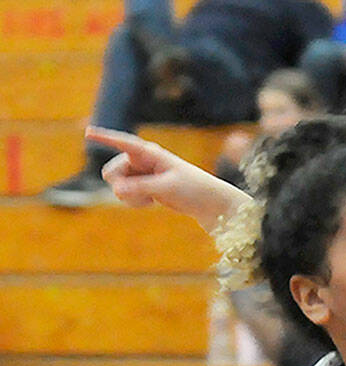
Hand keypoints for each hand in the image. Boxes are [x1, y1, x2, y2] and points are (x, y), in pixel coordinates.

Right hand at [86, 126, 248, 228]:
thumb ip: (140, 187)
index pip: (123, 142)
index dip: (104, 138)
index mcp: (149, 153)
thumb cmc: (193, 189)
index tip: (87, 132)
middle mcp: (141, 160)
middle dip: (120, 186)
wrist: (207, 203)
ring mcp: (140, 174)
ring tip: (151, 199)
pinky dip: (133, 202)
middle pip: (111, 172)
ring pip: (116, 186)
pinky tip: (151, 202)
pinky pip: (124, 195)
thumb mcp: (166, 187)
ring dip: (129, 197)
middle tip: (142, 194)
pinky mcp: (141, 186)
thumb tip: (116, 190)